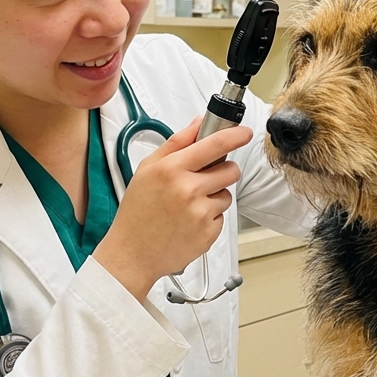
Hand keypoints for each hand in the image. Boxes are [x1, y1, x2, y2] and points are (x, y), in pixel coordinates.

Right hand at [93, 118, 252, 301]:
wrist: (133, 253)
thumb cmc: (137, 211)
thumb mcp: (148, 169)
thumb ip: (177, 143)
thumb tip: (199, 122)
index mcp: (172, 169)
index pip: (215, 144)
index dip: (235, 136)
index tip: (244, 133)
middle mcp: (188, 189)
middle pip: (230, 170)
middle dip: (223, 171)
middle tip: (203, 179)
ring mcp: (200, 213)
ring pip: (227, 195)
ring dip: (214, 197)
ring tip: (189, 206)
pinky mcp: (209, 233)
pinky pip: (222, 216)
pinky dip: (210, 217)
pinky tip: (189, 221)